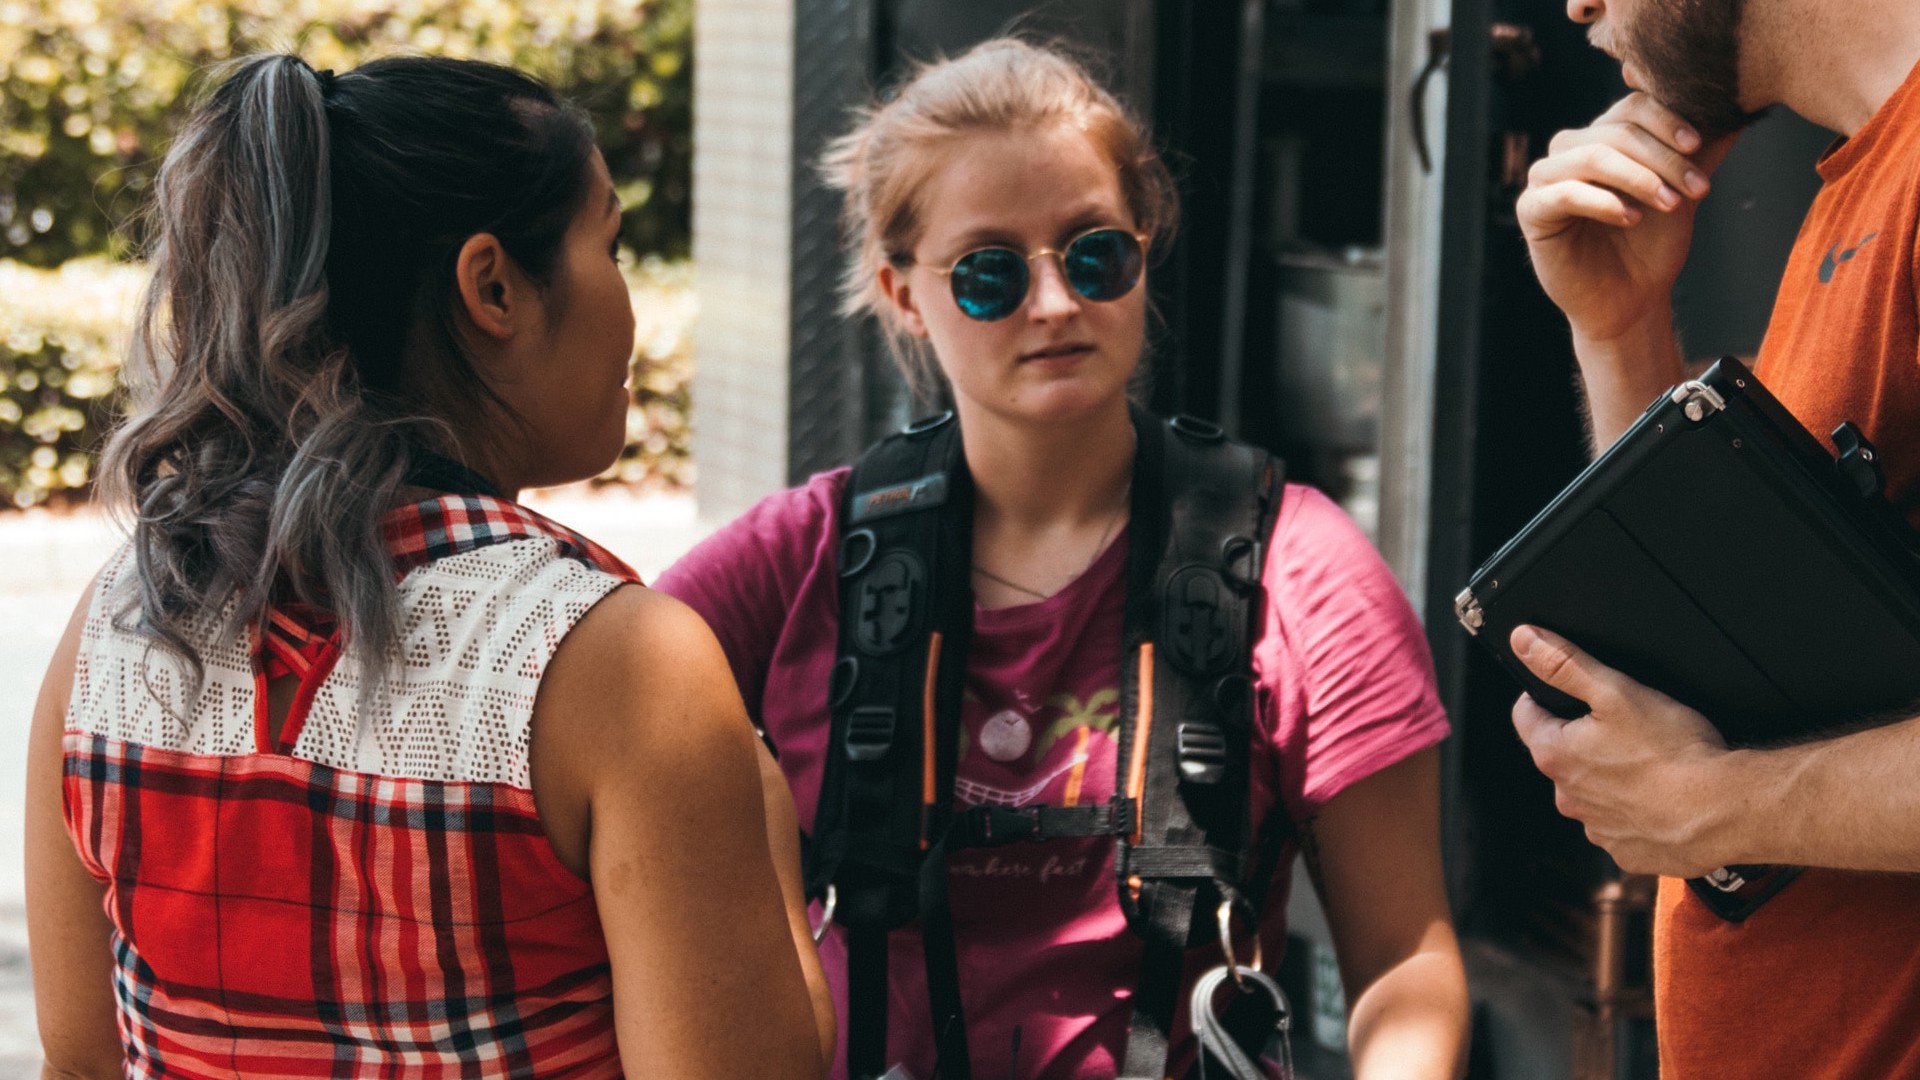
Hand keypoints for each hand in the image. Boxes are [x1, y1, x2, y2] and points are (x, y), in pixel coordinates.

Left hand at [1508, 624, 1739, 876]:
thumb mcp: (1616, 692)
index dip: (1546, 696)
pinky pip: (1622, 825)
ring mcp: (1597, 829)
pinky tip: (1661, 796)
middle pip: (1562, 755)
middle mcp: (1567, 798)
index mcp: (1555, 756)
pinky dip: (1636, 810)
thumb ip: (1564, 664)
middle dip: (1585, 739)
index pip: (1527, 716)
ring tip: (1649, 763)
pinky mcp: (1628, 852)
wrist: (1725, 812)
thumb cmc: (1673, 753)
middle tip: (1626, 728)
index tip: (1571, 692)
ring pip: (1593, 792)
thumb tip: (1524, 640)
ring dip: (1611, 778)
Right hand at [1517, 93, 1736, 343]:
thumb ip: (1704, 151)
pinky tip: (1631, 218)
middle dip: (1662, 158)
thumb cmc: (1653, 245)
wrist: (1630, 302)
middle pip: (1616, 131)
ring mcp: (1546, 178)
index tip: (1698, 146)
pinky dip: (1604, 202)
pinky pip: (1566, 193)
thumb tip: (1745, 109)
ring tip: (1670, 204)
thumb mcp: (1684, 190)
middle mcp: (1570, 149)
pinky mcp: (1531, 210)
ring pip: (1591, 156)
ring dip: (1638, 177)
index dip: (1668, 121)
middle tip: (1697, 187)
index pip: (1633, 106)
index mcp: (1603, 136)